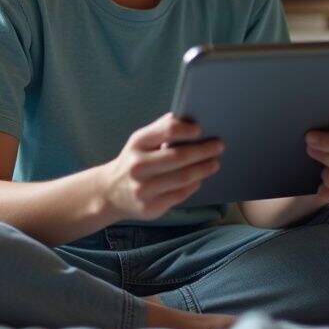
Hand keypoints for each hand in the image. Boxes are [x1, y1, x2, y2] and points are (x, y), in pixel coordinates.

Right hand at [101, 113, 222, 220]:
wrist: (110, 192)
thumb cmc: (134, 160)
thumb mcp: (141, 141)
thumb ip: (162, 129)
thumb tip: (191, 120)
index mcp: (137, 144)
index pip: (168, 131)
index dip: (188, 129)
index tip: (201, 130)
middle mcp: (138, 166)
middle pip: (179, 157)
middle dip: (204, 151)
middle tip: (219, 146)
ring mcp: (143, 189)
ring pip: (183, 178)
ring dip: (203, 169)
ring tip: (214, 163)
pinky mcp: (150, 208)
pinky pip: (180, 195)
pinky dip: (193, 185)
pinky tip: (199, 179)